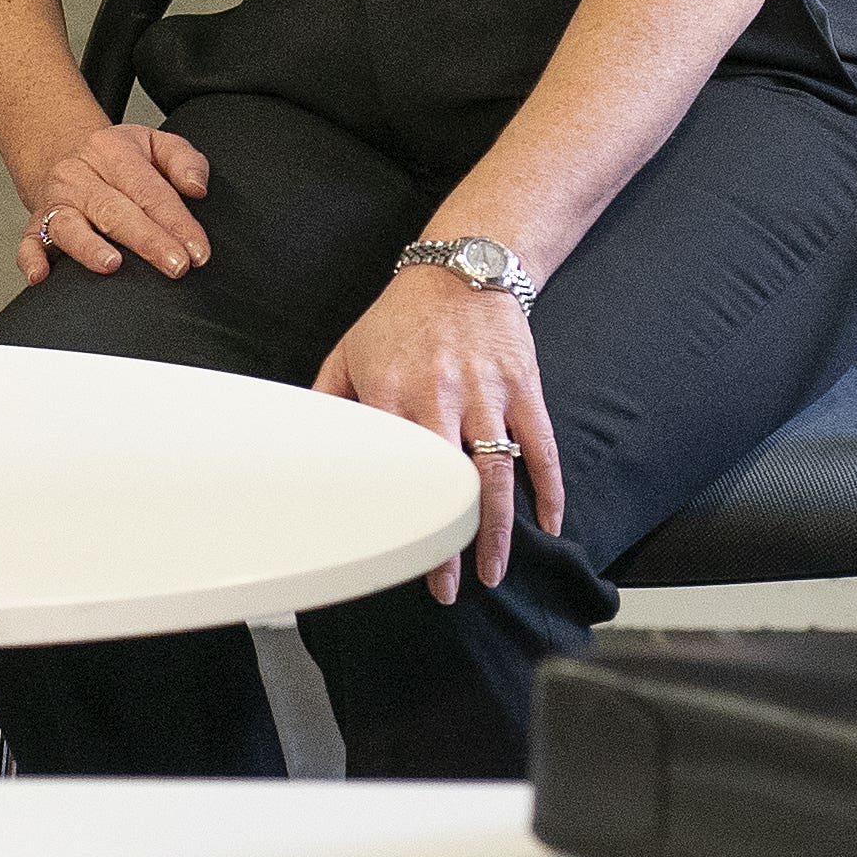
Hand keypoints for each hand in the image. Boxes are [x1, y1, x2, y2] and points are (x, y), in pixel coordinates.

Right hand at [20, 123, 211, 282]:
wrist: (63, 152)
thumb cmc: (118, 159)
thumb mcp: (154, 143)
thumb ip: (184, 160)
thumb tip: (197, 188)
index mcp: (110, 151)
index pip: (148, 190)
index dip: (176, 222)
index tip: (197, 251)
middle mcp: (77, 175)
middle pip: (113, 210)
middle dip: (147, 240)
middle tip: (176, 265)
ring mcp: (54, 201)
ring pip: (68, 225)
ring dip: (88, 246)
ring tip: (112, 264)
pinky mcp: (34, 224)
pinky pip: (28, 243)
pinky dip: (31, 259)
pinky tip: (41, 276)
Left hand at [315, 270, 564, 601]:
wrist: (461, 269)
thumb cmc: (399, 317)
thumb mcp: (349, 351)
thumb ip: (328, 400)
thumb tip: (306, 444)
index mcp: (391, 393)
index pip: (393, 470)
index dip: (396, 517)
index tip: (393, 557)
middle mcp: (440, 397)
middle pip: (448, 484)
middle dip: (449, 541)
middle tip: (448, 586)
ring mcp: (487, 395)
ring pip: (498, 475)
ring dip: (499, 530)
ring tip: (494, 572)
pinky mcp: (523, 389)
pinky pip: (542, 447)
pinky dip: (549, 490)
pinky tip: (550, 524)